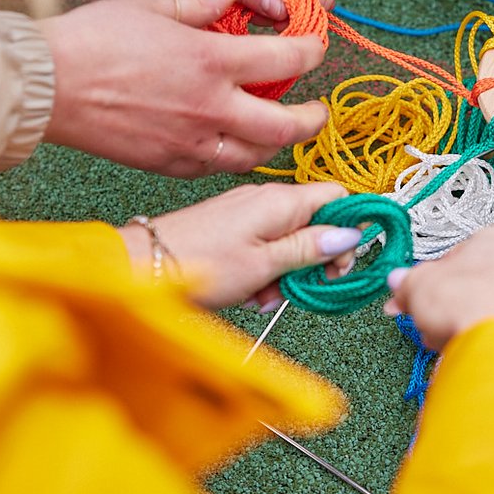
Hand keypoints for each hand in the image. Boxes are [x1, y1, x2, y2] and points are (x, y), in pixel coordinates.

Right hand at [39, 0, 327, 175]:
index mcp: (212, 60)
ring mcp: (191, 142)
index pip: (287, 60)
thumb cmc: (93, 37)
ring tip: (280, 132)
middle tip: (318, 112)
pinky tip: (234, 144)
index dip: (311, 52)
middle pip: (286, 126)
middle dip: (312, 119)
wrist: (45, 85)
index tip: (315, 48)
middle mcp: (211, 107)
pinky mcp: (169, 164)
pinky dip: (234, 158)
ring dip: (276, 145)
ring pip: (255, 155)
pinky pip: (217, 169)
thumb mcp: (152, 5)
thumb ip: (202, 3)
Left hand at [118, 182, 353, 307]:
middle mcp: (267, 198)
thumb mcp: (266, 264)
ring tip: (268, 296)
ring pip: (292, 238)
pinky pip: (267, 244)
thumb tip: (350, 235)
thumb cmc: (200, 264)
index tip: (342, 262)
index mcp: (281, 200)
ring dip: (290, 270)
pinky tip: (252, 291)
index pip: (338, 197)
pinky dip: (267, 269)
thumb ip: (311, 248)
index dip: (349, 229)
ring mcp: (249, 211)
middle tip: (306, 286)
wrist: (143, 267)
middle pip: (317, 222)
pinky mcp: (233, 226)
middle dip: (317, 259)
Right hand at [382, 224, 493, 351]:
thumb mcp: (417, 284)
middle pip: (480, 281)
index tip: (421, 292)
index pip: (461, 254)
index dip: (435, 277)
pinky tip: (469, 350)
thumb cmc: (463, 301)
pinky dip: (490, 341)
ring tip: (445, 337)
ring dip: (470, 321)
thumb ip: (407, 282)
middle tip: (429, 317)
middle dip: (453, 302)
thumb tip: (399, 282)